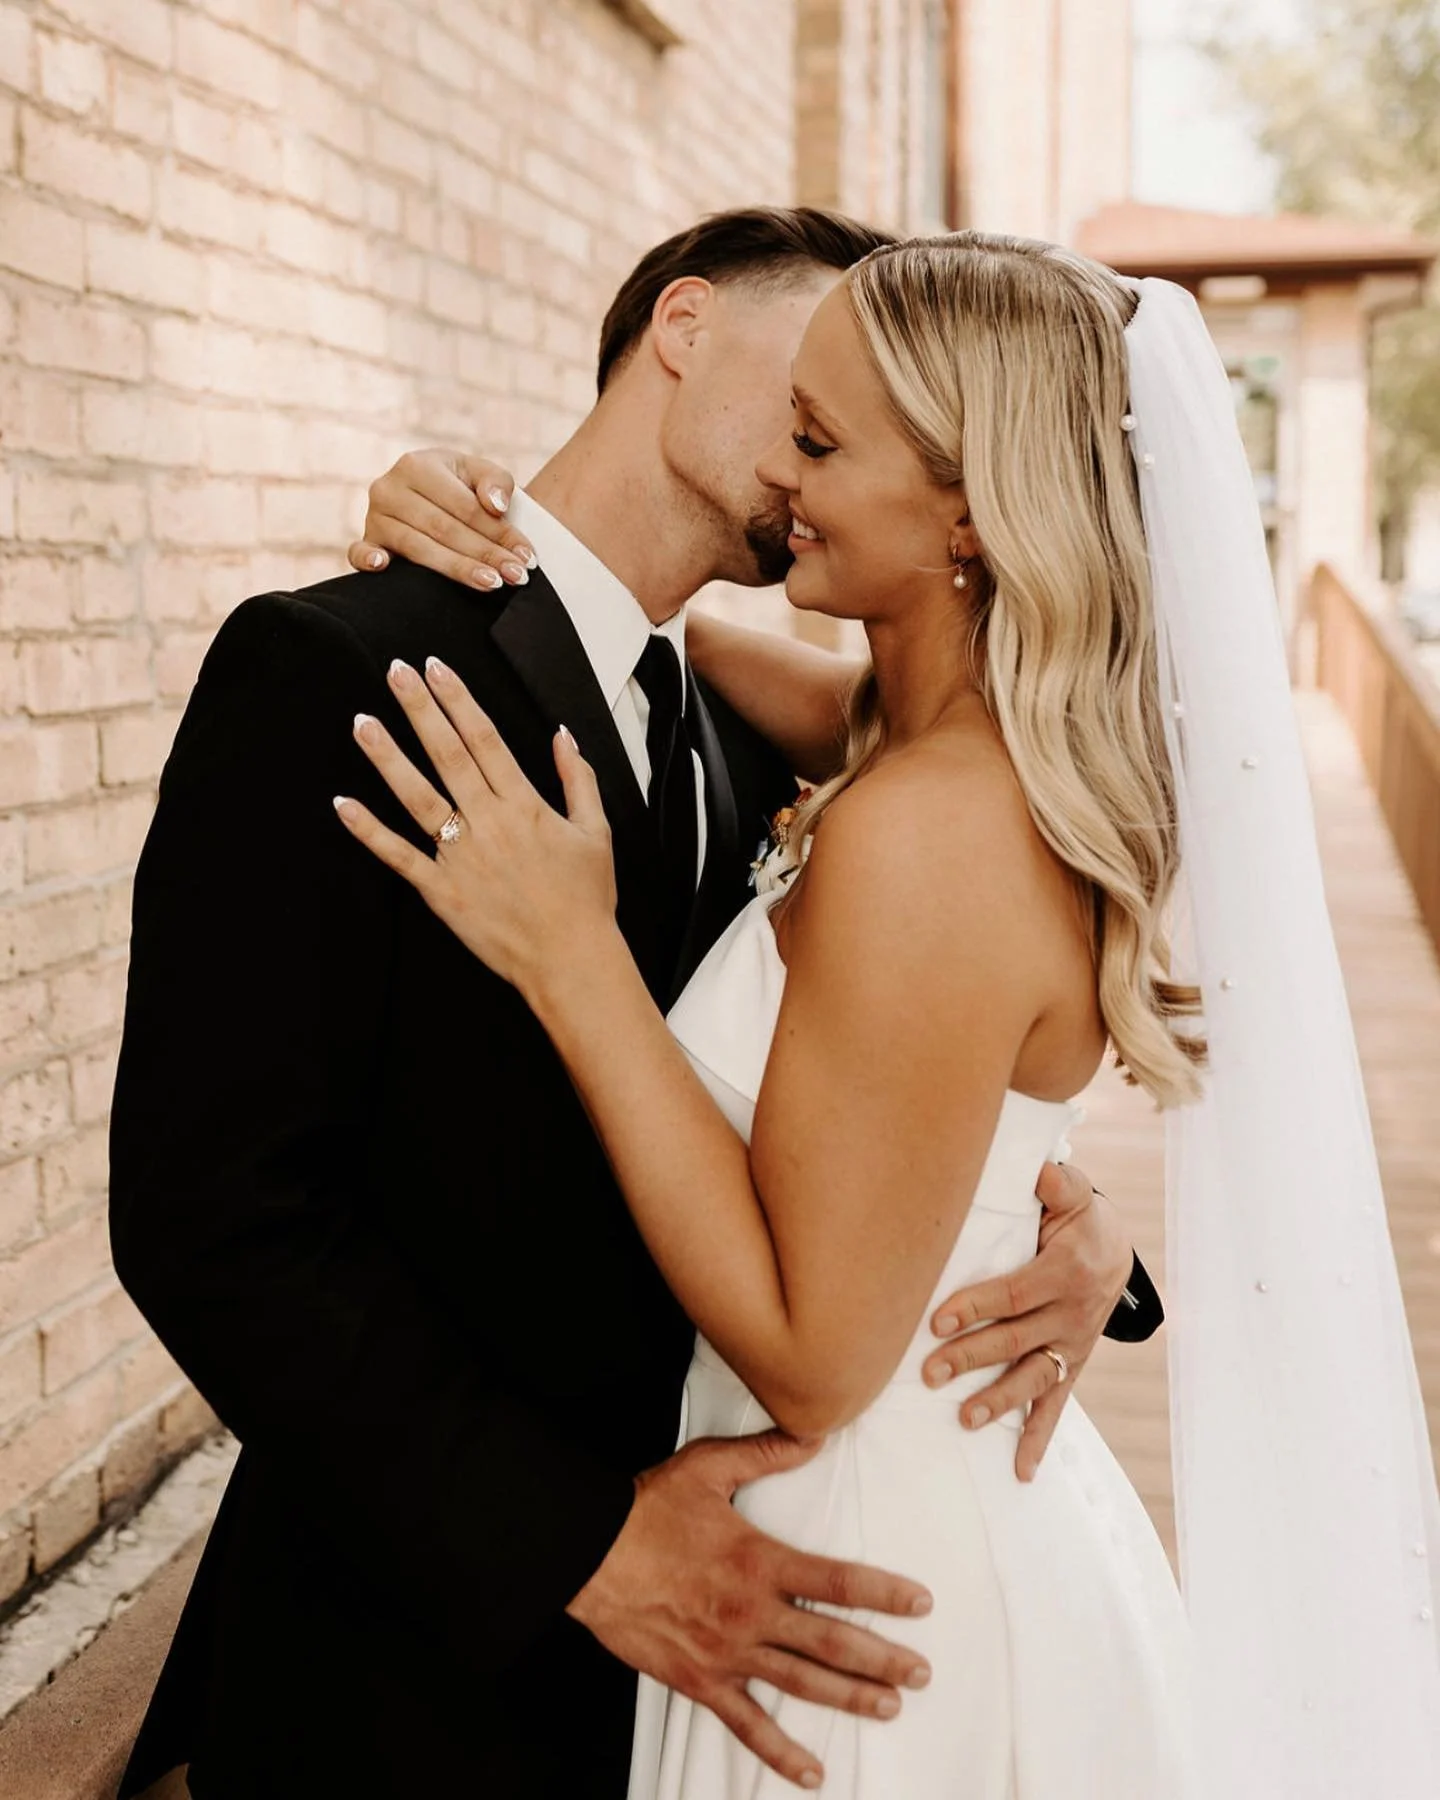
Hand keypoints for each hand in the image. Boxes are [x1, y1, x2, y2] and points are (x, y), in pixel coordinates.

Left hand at [334, 656, 615, 995]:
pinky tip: (343, 803)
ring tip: (362, 722)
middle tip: (395, 672)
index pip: (485, 738)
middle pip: (447, 754)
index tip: (436, 669)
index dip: (458, 700)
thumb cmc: (587, 899)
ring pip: (417, 796)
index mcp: (525, 806)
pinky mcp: (442, 891)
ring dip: (387, 757)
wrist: (572, 959)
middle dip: (420, 710)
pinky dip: (369, 831)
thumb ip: (577, 779)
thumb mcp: (596, 831)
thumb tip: (563, 735)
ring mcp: (461, 857)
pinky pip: (399, 856)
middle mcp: (489, 823)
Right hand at [346, 450, 535, 590]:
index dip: (499, 533)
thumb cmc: (459, 486)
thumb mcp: (479, 473)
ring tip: (493, 583)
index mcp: (417, 465)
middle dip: (485, 555)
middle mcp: (389, 488)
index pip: (465, 507)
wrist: (430, 495)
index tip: (527, 556)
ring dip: (457, 569)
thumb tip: (495, 506)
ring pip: (419, 548)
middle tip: (517, 576)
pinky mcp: (367, 540)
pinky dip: (367, 559)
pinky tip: (383, 566)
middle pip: (445, 530)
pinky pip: (358, 552)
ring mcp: (374, 516)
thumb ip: (495, 481)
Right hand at [568, 1431, 933, 1790]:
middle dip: (882, 1660)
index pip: (837, 1582)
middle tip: (920, 1673)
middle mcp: (751, 1613)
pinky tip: (812, 1773)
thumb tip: (815, 1434)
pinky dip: (781, 1753)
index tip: (920, 1605)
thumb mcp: (707, 1466)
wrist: (590, 1553)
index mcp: (759, 1561)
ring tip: (890, 1708)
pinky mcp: (700, 1681)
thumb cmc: (647, 1509)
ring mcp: (727, 1653)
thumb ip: (766, 1452)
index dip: (884, 1594)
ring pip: (801, 1684)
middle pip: (831, 1643)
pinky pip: (747, 1724)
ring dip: (851, 1699)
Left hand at [920, 1162, 1131, 1482]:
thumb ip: (1052, 1182)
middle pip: (1016, 1340)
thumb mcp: (1073, 1191)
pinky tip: (1022, 1472)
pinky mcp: (1073, 1365)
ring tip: (965, 1418)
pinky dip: (1039, 1439)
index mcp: (1067, 1270)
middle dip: (972, 1358)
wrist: (1118, 1250)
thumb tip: (1036, 1166)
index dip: (975, 1306)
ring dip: (1000, 1401)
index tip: (936, 1321)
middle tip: (929, 1373)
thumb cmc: (1078, 1216)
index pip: (1014, 1293)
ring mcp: (1074, 1345)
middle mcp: (1074, 1313)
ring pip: (1034, 1378)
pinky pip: (1057, 1405)